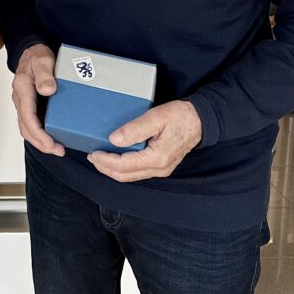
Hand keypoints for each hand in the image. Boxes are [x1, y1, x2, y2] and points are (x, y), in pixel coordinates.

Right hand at [12, 43, 64, 155]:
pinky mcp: (29, 105)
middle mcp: (20, 99)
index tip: (50, 143)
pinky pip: (31, 123)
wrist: (31, 51)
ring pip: (27, 128)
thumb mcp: (43, 61)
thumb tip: (47, 90)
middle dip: (40, 142)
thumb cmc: (37, 56)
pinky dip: (40, 134)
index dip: (38, 133)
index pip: (27, 116)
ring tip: (57, 149)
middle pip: (25, 127)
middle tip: (57, 150)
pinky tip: (52, 138)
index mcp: (22, 89)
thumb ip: (45, 74)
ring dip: (40, 141)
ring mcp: (23, 103)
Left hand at [87, 100, 201, 181]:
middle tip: (92, 156)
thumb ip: (135, 129)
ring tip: (100, 157)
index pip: (124, 166)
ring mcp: (161, 169)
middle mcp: (159, 168)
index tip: (93, 152)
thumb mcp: (156, 117)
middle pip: (125, 175)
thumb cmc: (180, 117)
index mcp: (157, 158)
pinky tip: (116, 157)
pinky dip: (123, 167)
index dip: (105, 161)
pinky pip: (137, 171)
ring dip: (113, 169)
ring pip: (131, 176)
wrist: (201, 121)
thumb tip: (114, 139)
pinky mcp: (160, 165)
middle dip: (105, 168)